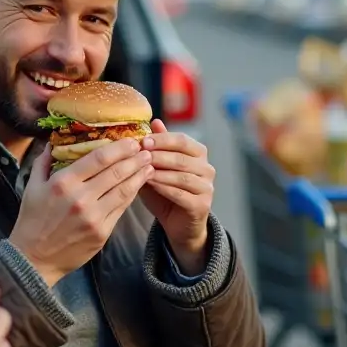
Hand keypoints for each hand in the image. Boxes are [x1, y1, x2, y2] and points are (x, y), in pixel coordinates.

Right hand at [8, 140, 153, 286]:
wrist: (34, 259)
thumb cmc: (32, 221)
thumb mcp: (32, 187)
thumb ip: (44, 162)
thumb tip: (53, 143)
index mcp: (63, 183)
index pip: (98, 159)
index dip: (119, 148)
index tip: (131, 141)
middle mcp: (81, 198)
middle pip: (116, 172)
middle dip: (135, 159)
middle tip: (147, 151)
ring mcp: (94, 217)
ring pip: (123, 190)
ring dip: (139, 176)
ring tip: (149, 166)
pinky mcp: (102, 232)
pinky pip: (121, 209)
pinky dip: (131, 195)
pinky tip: (138, 186)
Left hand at [140, 119, 214, 274]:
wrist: (178, 224)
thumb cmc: (165, 191)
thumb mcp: (158, 167)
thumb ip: (158, 147)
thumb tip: (154, 121)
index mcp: (199, 154)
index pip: (182, 140)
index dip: (162, 139)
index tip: (142, 140)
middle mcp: (207, 169)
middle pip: (182, 157)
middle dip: (158, 155)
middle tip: (139, 154)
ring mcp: (207, 187)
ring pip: (182, 175)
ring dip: (160, 172)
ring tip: (141, 170)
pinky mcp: (202, 205)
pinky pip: (181, 194)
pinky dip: (164, 188)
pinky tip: (150, 184)